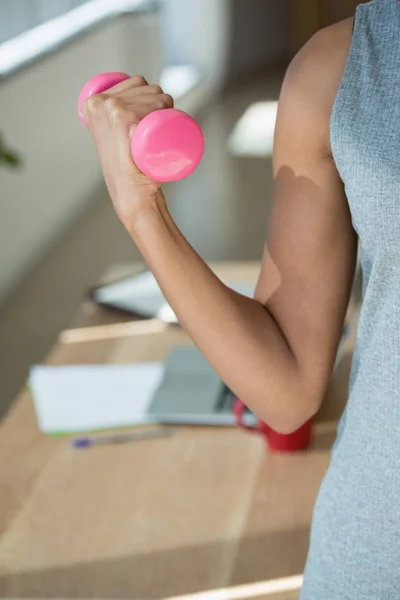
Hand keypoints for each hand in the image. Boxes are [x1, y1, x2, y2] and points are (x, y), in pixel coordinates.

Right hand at [83, 74, 173, 227]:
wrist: (132, 194)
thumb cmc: (127, 171)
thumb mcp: (114, 142)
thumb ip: (113, 126)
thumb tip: (124, 114)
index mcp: (92, 103)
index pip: (135, 83)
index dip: (150, 97)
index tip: (151, 120)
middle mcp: (99, 102)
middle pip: (146, 86)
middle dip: (161, 102)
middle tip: (158, 130)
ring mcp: (110, 107)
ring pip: (156, 93)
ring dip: (167, 106)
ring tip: (159, 131)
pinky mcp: (122, 117)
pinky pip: (156, 103)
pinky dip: (164, 109)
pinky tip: (162, 123)